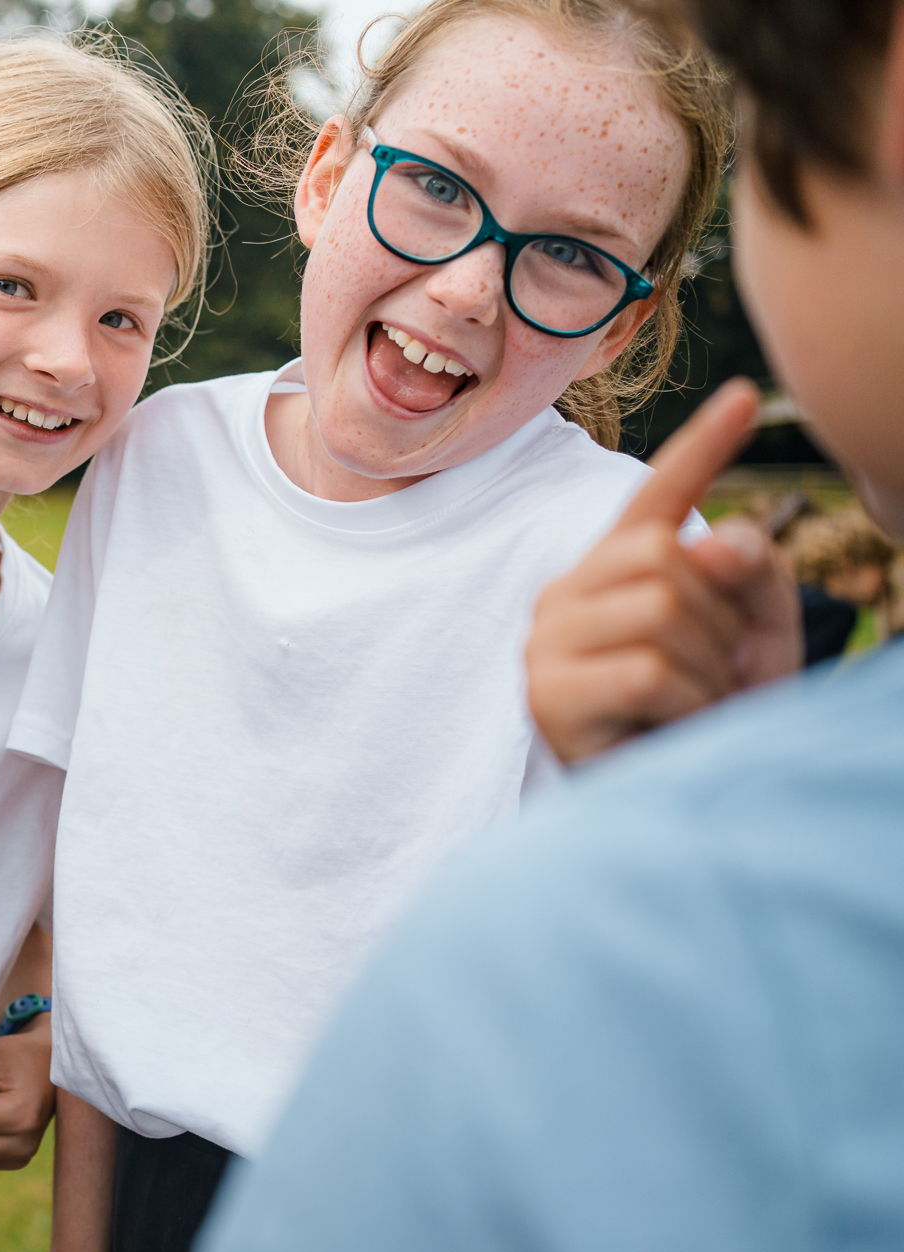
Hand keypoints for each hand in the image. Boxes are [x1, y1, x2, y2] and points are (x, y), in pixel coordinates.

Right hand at [528, 379, 800, 763]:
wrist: (672, 812)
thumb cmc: (707, 724)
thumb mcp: (751, 636)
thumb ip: (744, 571)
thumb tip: (713, 542)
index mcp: (612, 573)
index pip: (657, 500)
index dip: (703, 447)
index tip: (750, 395)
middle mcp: (565, 595)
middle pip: (664, 556)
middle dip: (720, 620)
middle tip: (714, 679)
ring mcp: (546, 644)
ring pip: (661, 610)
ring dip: (709, 670)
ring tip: (695, 710)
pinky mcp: (546, 696)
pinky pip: (648, 670)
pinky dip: (687, 705)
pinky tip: (673, 731)